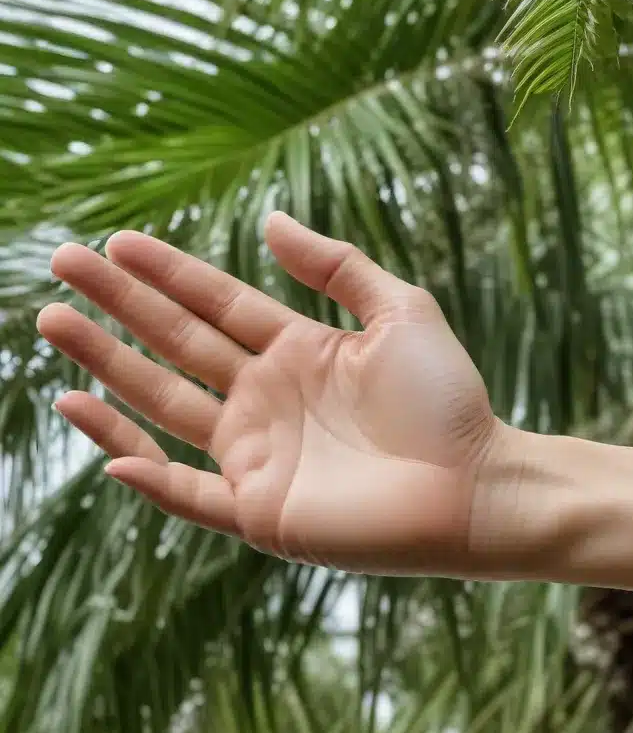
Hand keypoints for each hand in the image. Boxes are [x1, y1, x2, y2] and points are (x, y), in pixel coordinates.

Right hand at [38, 214, 505, 574]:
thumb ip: (338, 266)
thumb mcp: (400, 310)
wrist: (477, 484)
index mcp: (297, 350)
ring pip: (164, 406)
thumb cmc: (447, 399)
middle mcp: (267, 399)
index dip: (167, 273)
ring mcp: (258, 456)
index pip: (215, 305)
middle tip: (62, 264)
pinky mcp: (260, 512)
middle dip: (119, 306)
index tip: (118, 241)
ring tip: (55, 324)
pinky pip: (185, 492)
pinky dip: (141, 468)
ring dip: (108, 368)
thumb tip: (270, 220)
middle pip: (175, 345)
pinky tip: (92, 423)